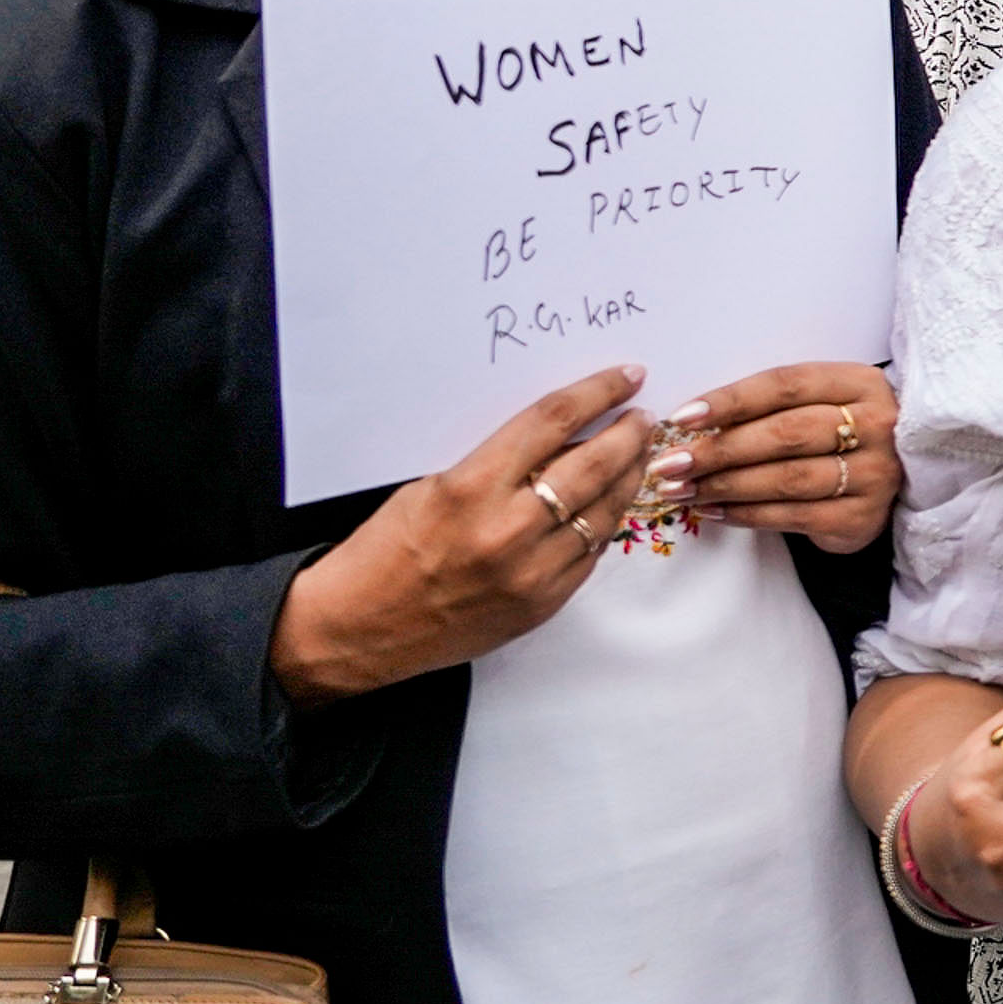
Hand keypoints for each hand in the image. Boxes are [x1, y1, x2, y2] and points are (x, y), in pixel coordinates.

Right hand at [269, 363, 653, 703]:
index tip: (625, 376)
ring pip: (606, 511)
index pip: (552, 422)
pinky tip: (611, 503)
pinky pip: (592, 553)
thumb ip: (496, 464)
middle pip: (594, 464)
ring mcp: (531, 571)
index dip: (597, 392)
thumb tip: (559, 436)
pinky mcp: (543, 604)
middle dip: (630, 434)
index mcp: (471, 488)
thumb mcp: (431, 487)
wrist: (358, 627)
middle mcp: (507, 529)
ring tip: (639, 455)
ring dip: (629, 477)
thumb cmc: (384, 550)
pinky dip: (605, 522)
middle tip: (644, 417)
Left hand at [646, 360, 900, 549]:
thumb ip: (770, 407)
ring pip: (787, 478)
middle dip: (720, 450)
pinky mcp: (863, 517)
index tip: (681, 418)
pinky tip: (713, 511)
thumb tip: (691, 424)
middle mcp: (876, 425)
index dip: (731, 400)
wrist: (895, 476)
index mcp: (860, 382)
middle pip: (786, 433)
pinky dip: (746, 515)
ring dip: (725, 486)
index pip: (786, 385)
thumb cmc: (839, 431)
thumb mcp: (818, 402)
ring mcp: (874, 474)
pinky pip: (793, 516)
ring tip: (681, 490)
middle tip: (669, 464)